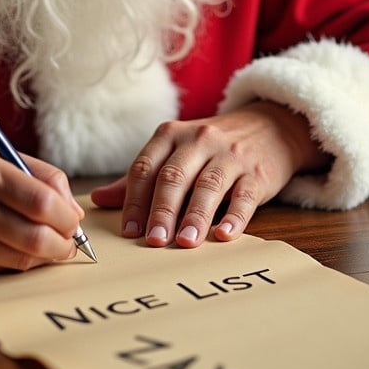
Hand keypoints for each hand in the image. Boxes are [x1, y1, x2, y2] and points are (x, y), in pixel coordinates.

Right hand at [0, 144, 84, 274]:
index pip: (42, 202)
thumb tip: (75, 211)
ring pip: (23, 259)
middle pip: (36, 237)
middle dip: (64, 243)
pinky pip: (3, 269)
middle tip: (70, 241)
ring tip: (51, 245)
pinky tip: (20, 249)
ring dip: (46, 256)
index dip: (68, 217)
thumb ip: (41, 177)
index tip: (75, 220)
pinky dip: (20, 262)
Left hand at [90, 101, 327, 247]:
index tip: (128, 231)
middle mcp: (199, 140)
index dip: (134, 200)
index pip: (146, 168)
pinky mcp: (258, 171)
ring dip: (195, 215)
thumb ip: (141, 178)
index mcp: (171, 135)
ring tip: (185, 242)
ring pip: (208, 185)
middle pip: (174, 176)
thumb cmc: (212, 148)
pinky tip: (224, 235)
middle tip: (153, 241)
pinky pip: (245, 195)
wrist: (271, 126)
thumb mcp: (175, 152)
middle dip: (162, 210)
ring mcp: (230, 155)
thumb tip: (98, 200)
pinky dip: (235, 216)